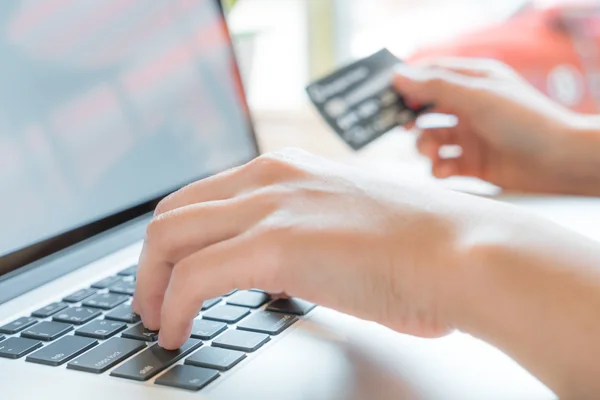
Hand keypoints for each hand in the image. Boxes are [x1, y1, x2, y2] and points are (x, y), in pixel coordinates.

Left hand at [133, 148, 486, 348]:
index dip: (178, 236)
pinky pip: (193, 278)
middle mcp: (271, 178)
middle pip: (174, 211)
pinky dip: (172, 308)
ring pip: (169, 238)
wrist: (463, 253)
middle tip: (151, 297)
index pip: (203, 194)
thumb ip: (303, 233)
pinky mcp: (275, 247)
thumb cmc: (420, 247)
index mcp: (287, 169)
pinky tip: (176, 333)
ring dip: (151, 284)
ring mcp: (270, 208)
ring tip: (157, 320)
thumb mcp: (345, 222)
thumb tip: (275, 266)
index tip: (172, 270)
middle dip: (151, 259)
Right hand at [394, 58, 599, 194]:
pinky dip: (438, 168)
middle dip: (412, 119)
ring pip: (430, 138)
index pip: (431, 74)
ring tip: (432, 152)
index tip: (387, 95)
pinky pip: (442, 164)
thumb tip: (397, 76)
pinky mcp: (471, 163)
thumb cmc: (523, 120)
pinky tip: (445, 170)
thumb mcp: (476, 96)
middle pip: (426, 109)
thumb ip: (435, 87)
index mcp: (473, 81)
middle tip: (401, 126)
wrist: (558, 161)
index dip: (408, 82)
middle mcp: (469, 106)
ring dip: (424, 146)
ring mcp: (469, 136)